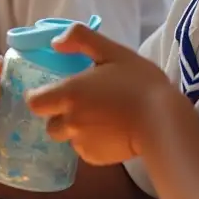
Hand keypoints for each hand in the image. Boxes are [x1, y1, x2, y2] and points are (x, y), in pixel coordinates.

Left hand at [25, 24, 179, 164]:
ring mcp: (81, 142)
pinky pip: (85, 151)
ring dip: (77, 130)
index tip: (54, 92)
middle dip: (60, 116)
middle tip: (83, 105)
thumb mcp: (112, 51)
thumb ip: (81, 39)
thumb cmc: (140, 84)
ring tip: (102, 119)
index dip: (40, 97)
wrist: (164, 122)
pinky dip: (93, 144)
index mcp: (69, 95)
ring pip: (68, 138)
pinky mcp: (95, 158)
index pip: (34, 102)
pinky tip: (112, 133)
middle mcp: (69, 121)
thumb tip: (56, 42)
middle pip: (50, 123)